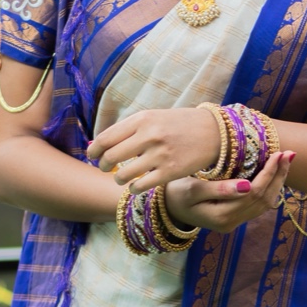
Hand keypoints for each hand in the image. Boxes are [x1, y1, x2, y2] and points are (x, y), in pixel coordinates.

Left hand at [88, 107, 220, 193]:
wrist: (213, 132)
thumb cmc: (179, 125)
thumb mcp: (154, 118)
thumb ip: (130, 129)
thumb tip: (100, 144)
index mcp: (142, 119)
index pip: (106, 138)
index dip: (94, 150)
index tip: (92, 155)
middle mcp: (149, 135)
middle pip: (110, 157)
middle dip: (103, 165)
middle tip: (105, 168)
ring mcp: (160, 155)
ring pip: (123, 175)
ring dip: (118, 179)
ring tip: (122, 178)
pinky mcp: (170, 172)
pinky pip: (141, 186)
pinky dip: (133, 189)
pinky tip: (135, 186)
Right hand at [165, 151, 293, 233]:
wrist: (168, 208)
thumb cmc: (175, 193)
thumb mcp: (191, 189)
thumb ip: (218, 189)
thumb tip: (248, 185)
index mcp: (222, 216)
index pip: (254, 193)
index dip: (268, 173)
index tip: (278, 153)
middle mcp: (232, 222)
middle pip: (264, 199)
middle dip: (278, 176)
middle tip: (289, 153)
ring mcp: (235, 222)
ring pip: (265, 203)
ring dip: (277, 182)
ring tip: (285, 161)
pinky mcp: (235, 218)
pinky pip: (258, 204)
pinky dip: (269, 188)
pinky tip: (274, 173)